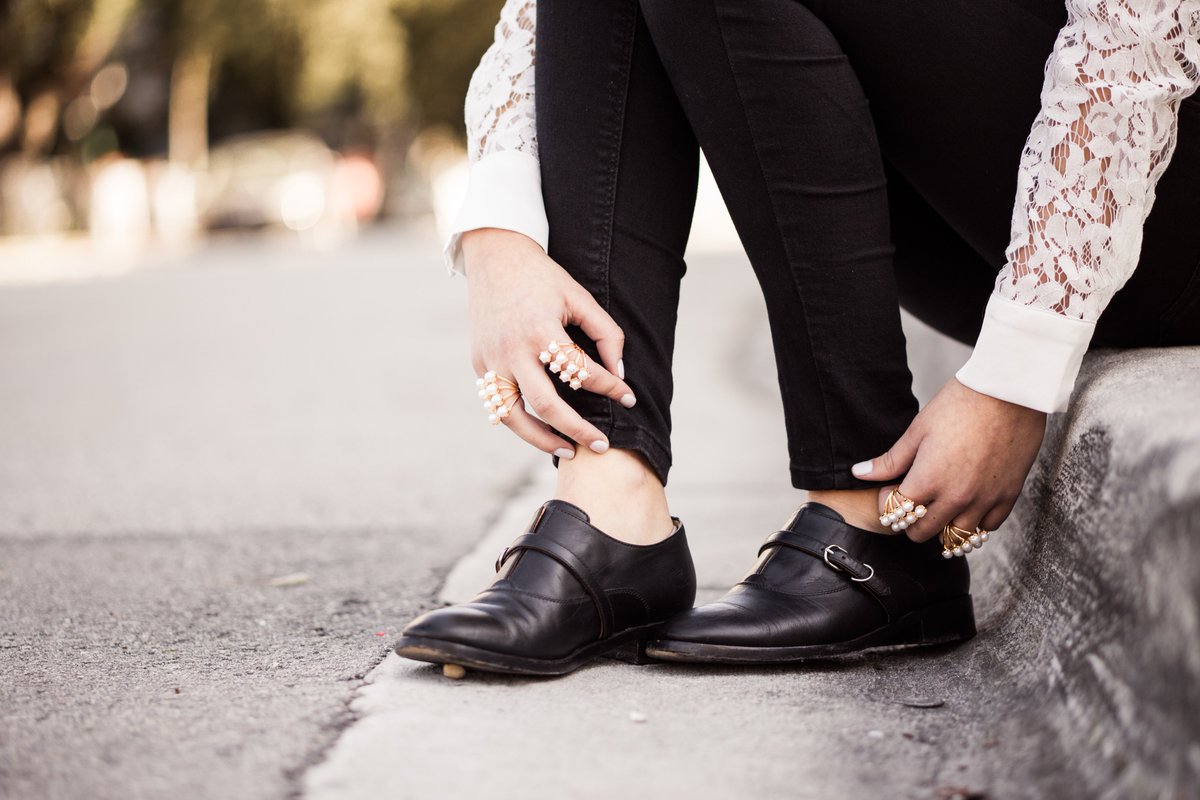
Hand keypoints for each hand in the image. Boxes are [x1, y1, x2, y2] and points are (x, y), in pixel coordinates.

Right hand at [462, 227, 636, 457]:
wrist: (495, 258)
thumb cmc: (543, 279)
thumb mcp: (580, 298)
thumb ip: (605, 334)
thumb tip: (619, 373)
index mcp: (540, 330)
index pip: (582, 372)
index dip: (611, 388)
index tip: (629, 398)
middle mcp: (512, 350)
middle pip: (547, 405)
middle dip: (578, 429)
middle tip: (602, 445)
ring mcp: (491, 360)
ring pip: (514, 416)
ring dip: (542, 440)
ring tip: (569, 451)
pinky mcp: (480, 364)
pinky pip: (499, 405)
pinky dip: (520, 423)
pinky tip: (542, 431)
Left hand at [851, 378, 1046, 541]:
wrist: (1007, 392)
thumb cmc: (959, 405)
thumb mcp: (918, 431)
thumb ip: (889, 460)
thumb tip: (858, 473)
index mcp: (928, 481)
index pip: (896, 513)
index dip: (887, 502)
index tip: (891, 489)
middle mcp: (956, 498)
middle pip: (921, 532)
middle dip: (909, 520)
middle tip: (911, 501)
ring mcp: (984, 500)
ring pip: (955, 537)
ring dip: (941, 525)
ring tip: (938, 505)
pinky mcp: (1008, 496)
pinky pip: (987, 528)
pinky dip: (974, 523)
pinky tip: (966, 506)